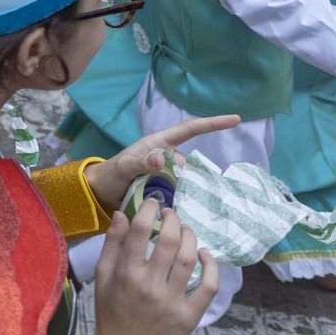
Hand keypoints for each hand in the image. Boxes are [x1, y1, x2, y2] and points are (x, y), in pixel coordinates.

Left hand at [85, 114, 239, 212]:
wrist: (100, 194)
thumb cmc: (110, 175)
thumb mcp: (122, 167)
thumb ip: (139, 162)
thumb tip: (161, 157)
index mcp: (159, 144)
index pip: (189, 130)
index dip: (212, 124)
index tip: (235, 119)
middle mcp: (167, 158)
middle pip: (193, 165)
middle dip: (202, 179)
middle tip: (214, 197)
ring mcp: (168, 176)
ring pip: (190, 182)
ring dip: (195, 195)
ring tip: (203, 210)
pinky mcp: (166, 192)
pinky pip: (183, 195)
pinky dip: (188, 203)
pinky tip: (193, 215)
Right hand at [91, 201, 219, 334]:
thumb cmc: (111, 311)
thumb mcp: (102, 276)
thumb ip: (112, 244)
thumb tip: (124, 214)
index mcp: (126, 273)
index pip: (140, 231)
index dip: (149, 210)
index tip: (153, 203)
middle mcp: (150, 284)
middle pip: (169, 241)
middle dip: (172, 220)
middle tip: (171, 215)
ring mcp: (172, 300)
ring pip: (188, 259)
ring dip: (190, 237)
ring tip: (185, 231)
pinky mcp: (189, 315)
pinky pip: (207, 286)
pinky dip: (210, 266)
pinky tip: (204, 254)